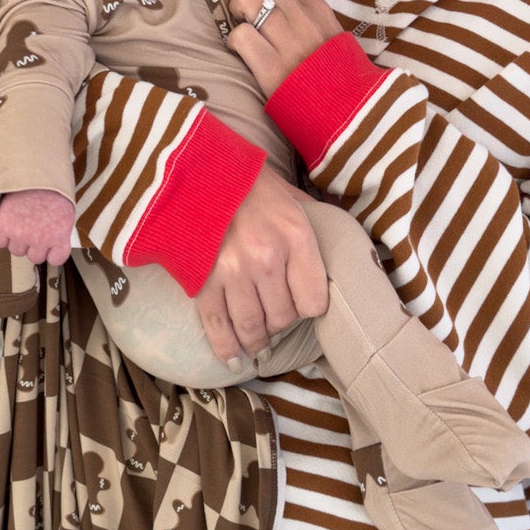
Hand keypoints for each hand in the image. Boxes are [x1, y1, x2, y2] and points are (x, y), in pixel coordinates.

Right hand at [0, 188, 75, 265]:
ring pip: (16, 251)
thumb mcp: (65, 211)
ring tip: (20, 222)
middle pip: (34, 257)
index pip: (56, 259)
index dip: (51, 252)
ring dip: (17, 240)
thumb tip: (53, 241)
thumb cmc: (52, 188)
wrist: (35, 171)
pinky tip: (7, 223)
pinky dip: (1, 236)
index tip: (48, 245)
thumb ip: (59, 231)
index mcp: (59, 237)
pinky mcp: (4, 227)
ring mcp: (21, 235)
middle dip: (33, 245)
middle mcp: (41, 240)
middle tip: (32, 228)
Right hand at [196, 163, 327, 363]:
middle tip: (275, 319)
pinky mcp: (202, 282)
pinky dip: (226, 348)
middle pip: (283, 318)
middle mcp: (266, 257)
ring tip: (257, 345)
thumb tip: (334, 253)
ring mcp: (232, 272)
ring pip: (253, 327)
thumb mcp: (291, 197)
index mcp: (295, 236)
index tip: (301, 303)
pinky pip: (218, 326)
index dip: (308, 307)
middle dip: (280, 324)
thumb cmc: (247, 184)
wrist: (195, 171)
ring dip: (256, 342)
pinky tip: (234, 358)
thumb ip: (311, 228)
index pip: (314, 301)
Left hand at [222, 0, 343, 97]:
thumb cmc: (329, 70)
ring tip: (241, 23)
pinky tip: (242, 50)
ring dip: (234, 8)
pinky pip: (240, 37)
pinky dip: (234, 40)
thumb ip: (298, 5)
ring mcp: (288, 42)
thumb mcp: (324, 29)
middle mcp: (303, 18)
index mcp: (315, 5)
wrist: (347, 112)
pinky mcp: (272, 69)